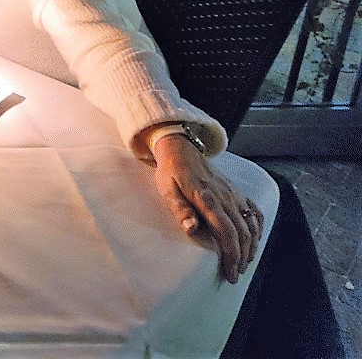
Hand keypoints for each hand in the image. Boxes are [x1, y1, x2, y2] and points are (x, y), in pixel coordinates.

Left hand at [152, 133, 263, 283]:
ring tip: (244, 264)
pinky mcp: (237, 191)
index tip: (230, 273)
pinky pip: (254, 211)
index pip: (227, 232)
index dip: (232, 256)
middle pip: (242, 233)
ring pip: (252, 225)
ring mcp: (234, 194)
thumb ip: (179, 208)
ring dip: (251, 247)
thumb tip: (191, 228)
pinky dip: (258, 229)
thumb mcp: (166, 189)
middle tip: (235, 274)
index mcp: (207, 198)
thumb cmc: (171, 172)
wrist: (181, 149)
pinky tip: (255, 241)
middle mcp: (226, 197)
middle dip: (242, 257)